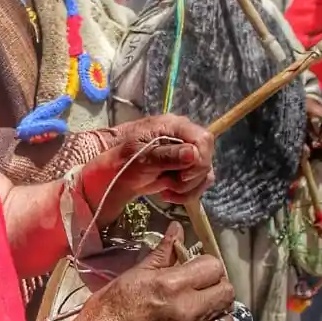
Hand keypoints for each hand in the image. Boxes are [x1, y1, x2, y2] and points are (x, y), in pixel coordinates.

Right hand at [76, 223, 235, 320]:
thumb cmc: (107, 312)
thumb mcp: (132, 276)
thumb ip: (161, 254)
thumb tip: (177, 229)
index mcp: (172, 285)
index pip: (214, 266)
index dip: (205, 263)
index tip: (194, 267)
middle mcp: (189, 311)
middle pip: (227, 291)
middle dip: (216, 285)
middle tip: (199, 286)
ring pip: (228, 318)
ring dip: (217, 311)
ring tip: (200, 309)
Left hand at [80, 116, 214, 223]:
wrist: (115, 175)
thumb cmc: (124, 160)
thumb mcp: (142, 157)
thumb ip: (168, 156)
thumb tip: (193, 154)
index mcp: (175, 126)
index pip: (204, 139)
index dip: (199, 159)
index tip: (182, 175)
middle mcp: (185, 138)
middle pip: (206, 159)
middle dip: (189, 178)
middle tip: (168, 183)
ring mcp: (187, 155)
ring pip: (204, 174)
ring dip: (187, 188)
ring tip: (165, 189)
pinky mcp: (186, 170)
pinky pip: (199, 184)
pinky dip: (186, 194)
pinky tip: (168, 194)